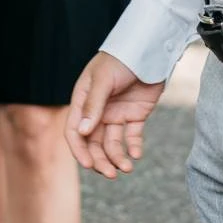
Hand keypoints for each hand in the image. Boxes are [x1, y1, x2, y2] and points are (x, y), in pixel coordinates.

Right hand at [67, 51, 165, 176]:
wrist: (147, 49)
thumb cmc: (119, 59)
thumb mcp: (103, 80)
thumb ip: (94, 105)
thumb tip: (83, 133)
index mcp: (83, 102)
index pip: (75, 132)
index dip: (79, 150)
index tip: (89, 165)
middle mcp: (97, 111)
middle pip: (94, 143)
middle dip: (101, 160)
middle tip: (112, 174)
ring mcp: (116, 114)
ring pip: (112, 144)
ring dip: (117, 158)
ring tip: (127, 167)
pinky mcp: (135, 115)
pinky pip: (132, 137)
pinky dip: (133, 147)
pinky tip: (136, 154)